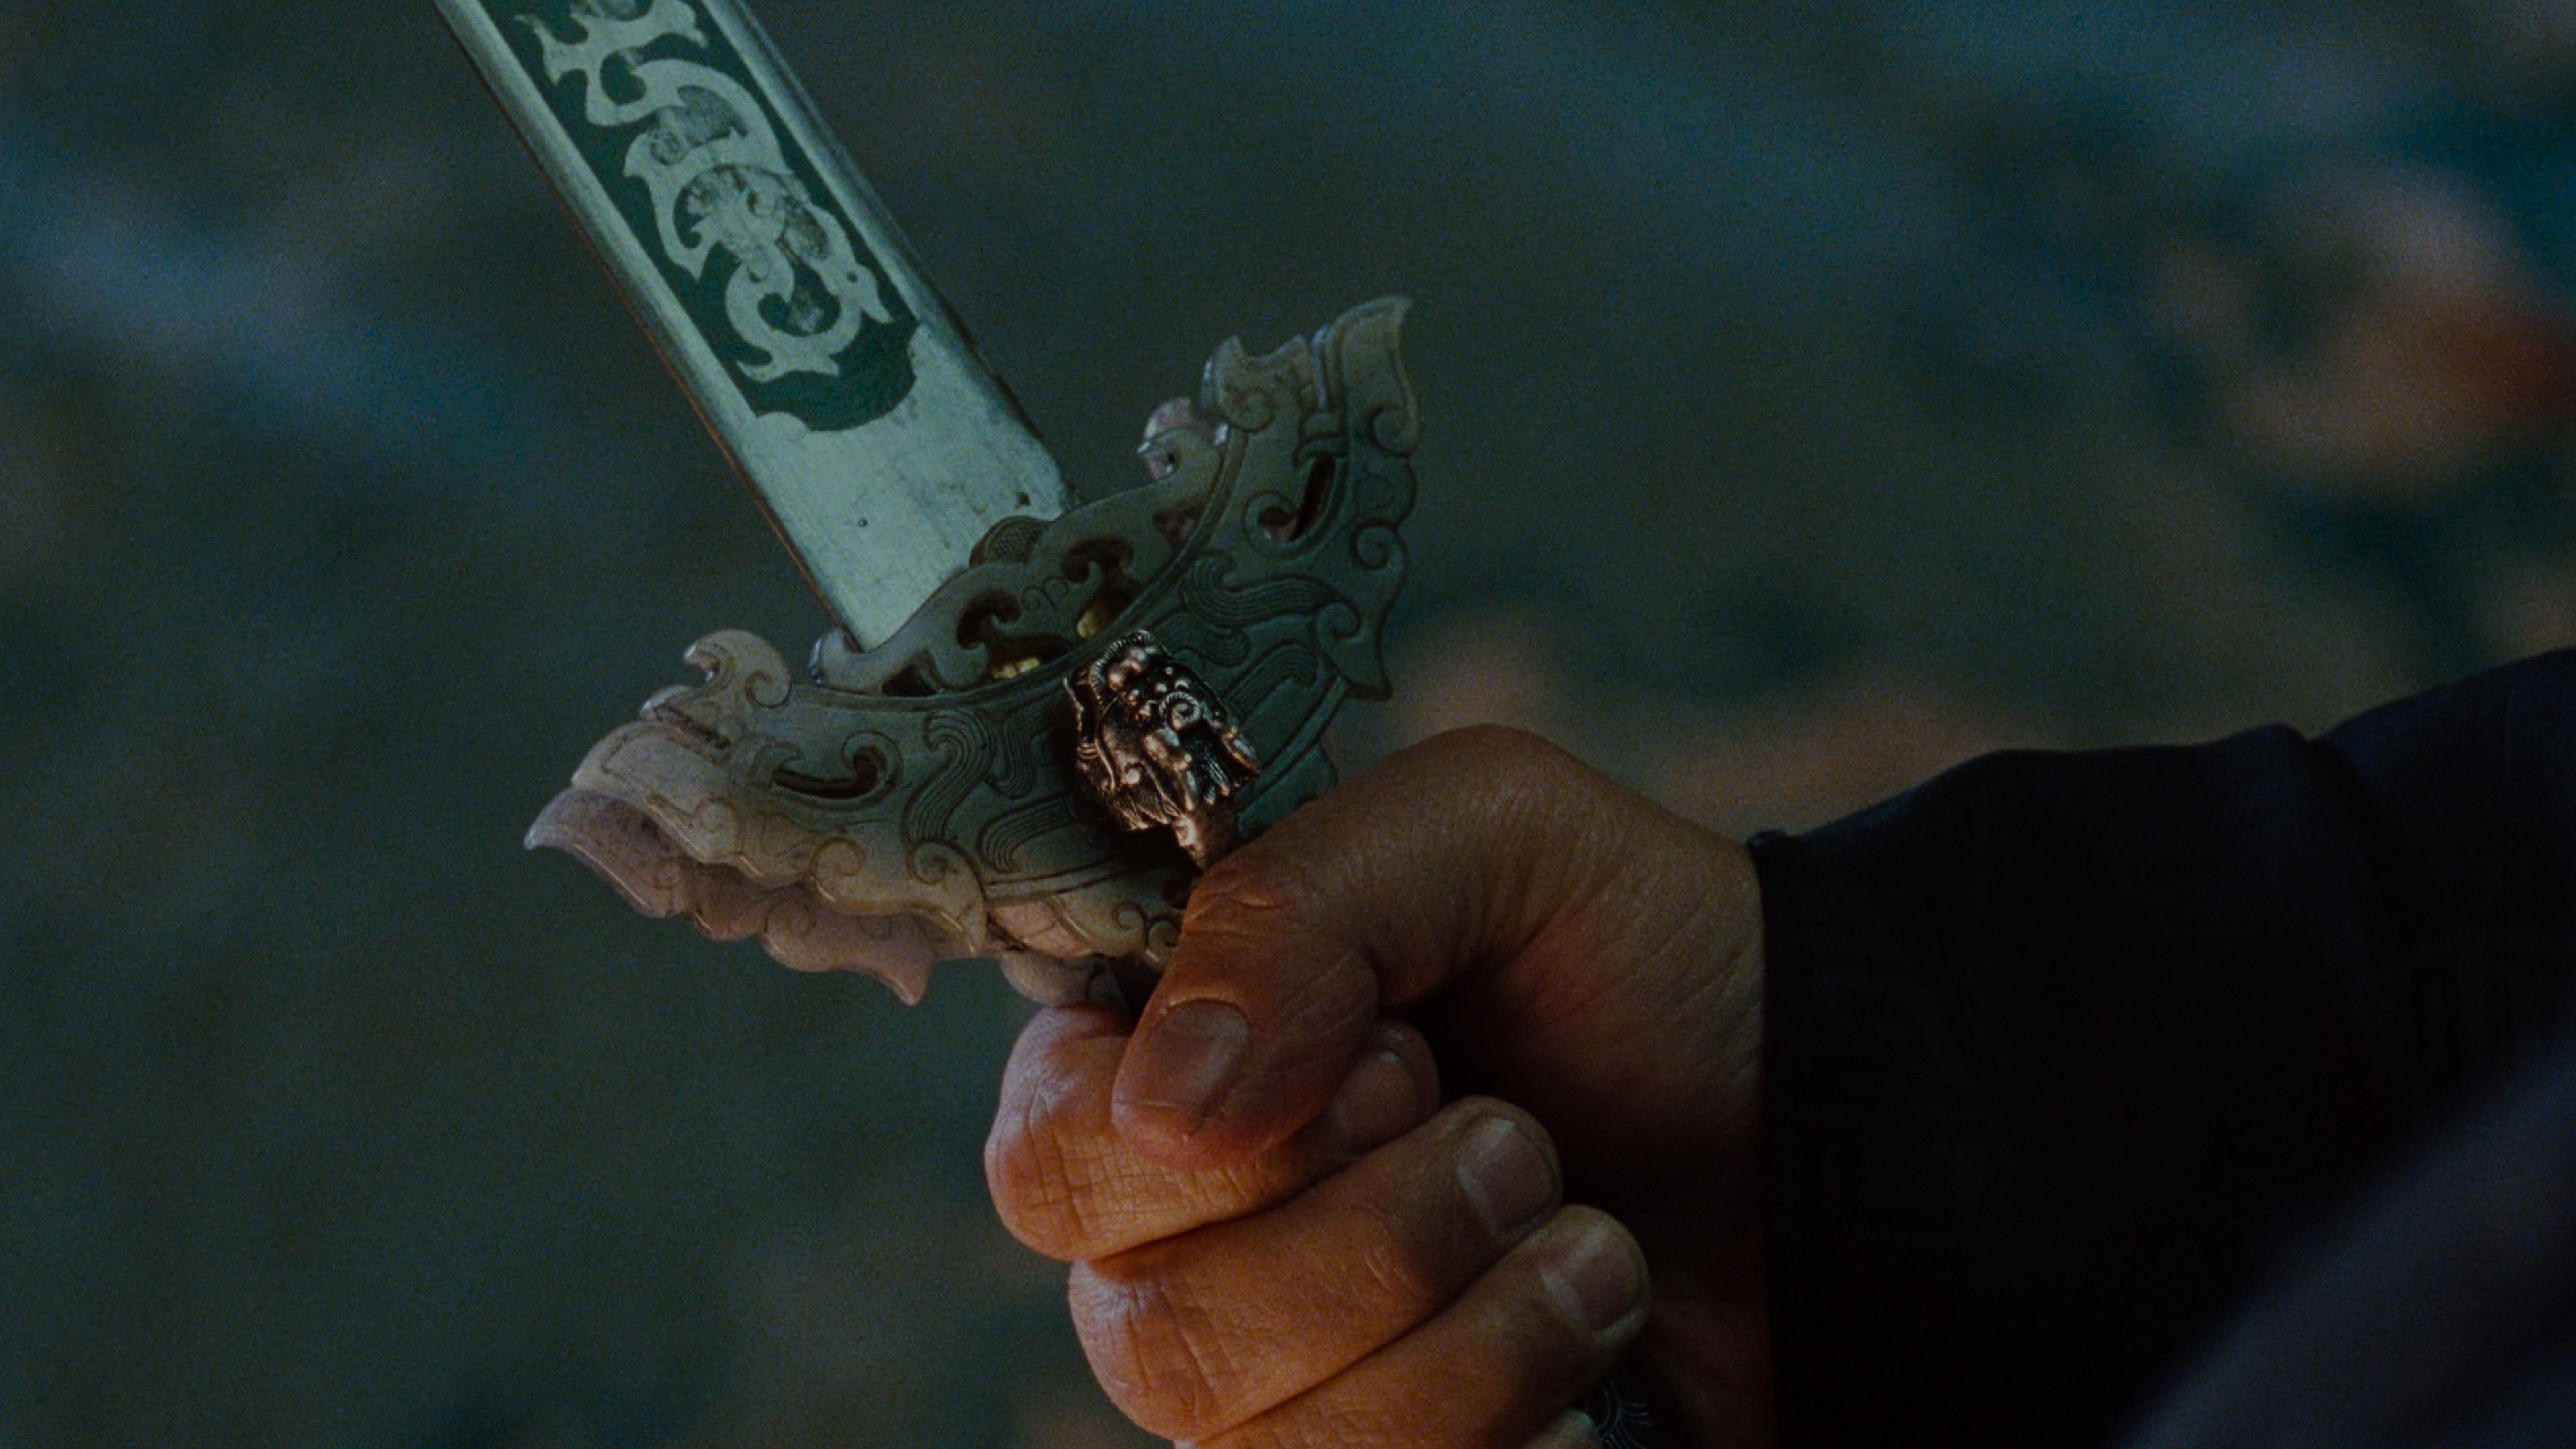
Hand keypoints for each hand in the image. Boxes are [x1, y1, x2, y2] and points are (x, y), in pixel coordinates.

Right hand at [986, 727, 1771, 1445]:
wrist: (1816, 1121)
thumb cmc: (1630, 955)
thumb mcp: (1483, 832)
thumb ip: (1290, 910)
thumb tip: (1160, 1102)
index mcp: (1161, 1066)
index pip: (1047, 1159)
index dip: (1213, 1134)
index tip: (1400, 1057)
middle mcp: (1181, 1243)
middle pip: (1143, 1334)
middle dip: (1372, 1239)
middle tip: (1517, 1137)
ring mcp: (1276, 1387)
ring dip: (1463, 1340)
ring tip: (1591, 1240)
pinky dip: (1505, 1415)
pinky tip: (1594, 1330)